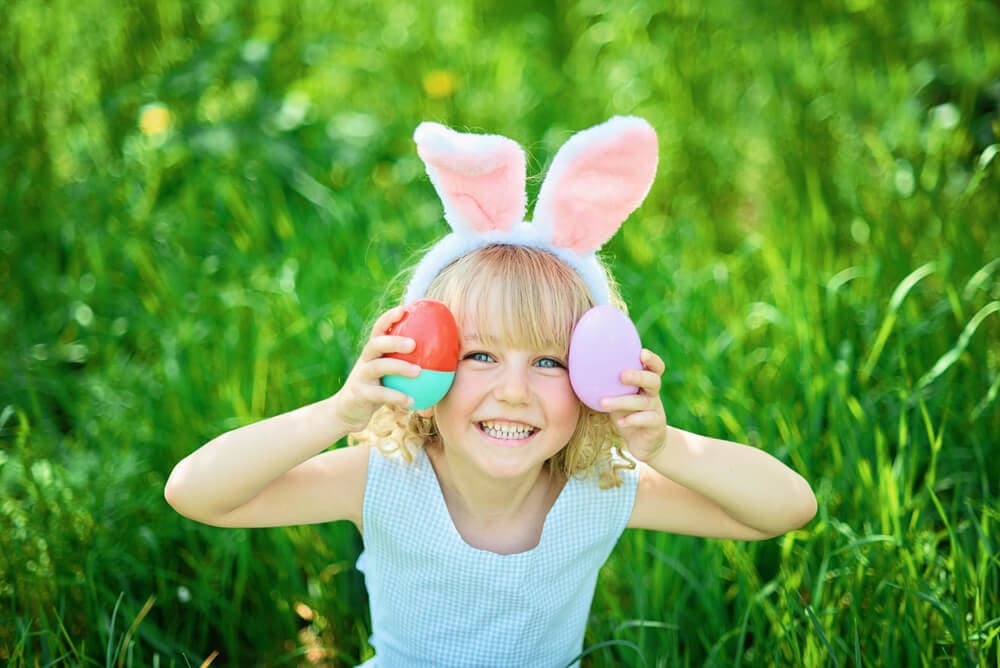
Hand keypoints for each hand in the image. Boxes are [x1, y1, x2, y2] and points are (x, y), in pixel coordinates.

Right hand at [331, 306, 420, 432]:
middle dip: (394, 340)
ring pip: (377, 367)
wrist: (348, 412)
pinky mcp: (359, 394)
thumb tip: (443, 357)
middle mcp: (364, 360)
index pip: (379, 329)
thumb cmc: (377, 390)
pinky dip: (396, 397)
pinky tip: (412, 402)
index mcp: (373, 352)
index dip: (389, 317)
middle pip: (376, 344)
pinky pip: (380, 394)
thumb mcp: (388, 375)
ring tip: (418, 372)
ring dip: (399, 367)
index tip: (404, 309)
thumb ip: (405, 364)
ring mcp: (360, 377)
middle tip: (414, 343)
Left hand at [600, 349, 667, 461]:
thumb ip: (606, 385)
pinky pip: (645, 420)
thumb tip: (578, 367)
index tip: (641, 353)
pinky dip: (632, 420)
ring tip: (604, 403)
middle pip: (652, 380)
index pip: (655, 367)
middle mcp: (654, 394)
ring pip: (643, 402)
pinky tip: (619, 422)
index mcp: (645, 384)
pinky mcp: (656, 425)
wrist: (644, 442)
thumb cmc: (626, 414)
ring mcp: (657, 410)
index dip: (651, 359)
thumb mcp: (617, 398)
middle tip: (621, 375)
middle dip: (638, 376)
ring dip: (622, 401)